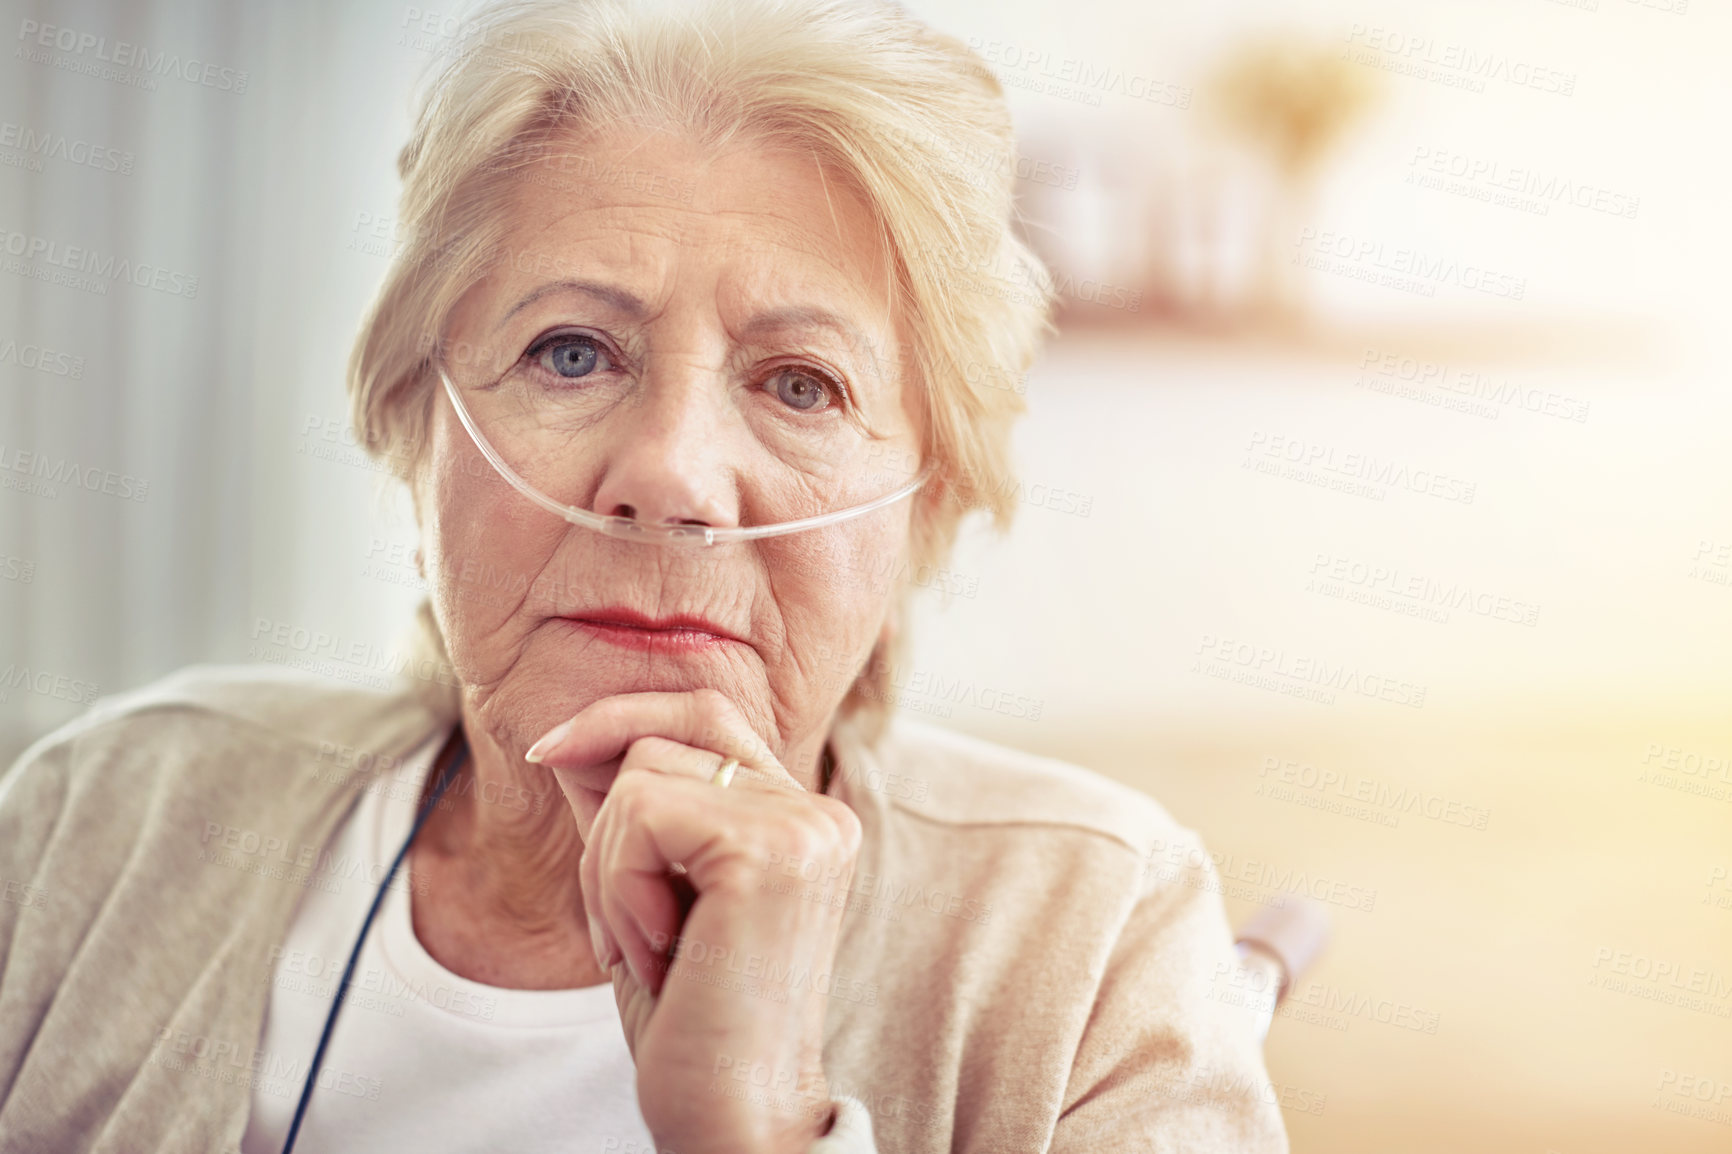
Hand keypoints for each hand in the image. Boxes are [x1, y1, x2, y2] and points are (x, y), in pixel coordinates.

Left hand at [532, 690, 862, 1153]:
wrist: (732, 1118)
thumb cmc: (689, 1020)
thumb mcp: (646, 894)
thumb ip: (626, 810)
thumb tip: (576, 736)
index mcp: (804, 818)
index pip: (707, 712)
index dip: (621, 717)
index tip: (550, 753)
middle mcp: (818, 811)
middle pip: (668, 730)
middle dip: (605, 814)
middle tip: (614, 915)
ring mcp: (802, 828)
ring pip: (639, 775)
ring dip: (609, 870)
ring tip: (649, 949)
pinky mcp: (768, 852)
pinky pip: (640, 814)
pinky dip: (618, 888)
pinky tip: (658, 953)